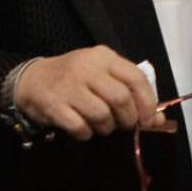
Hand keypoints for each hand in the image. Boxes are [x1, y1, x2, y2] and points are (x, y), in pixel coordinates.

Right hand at [16, 46, 164, 140]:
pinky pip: (80, 127)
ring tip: (102, 126)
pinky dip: (86, 134)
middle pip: (121, 98)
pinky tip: (84, 129)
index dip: (147, 103)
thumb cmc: (75, 79)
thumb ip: (130, 93)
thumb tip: (159, 121)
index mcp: (103, 57)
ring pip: (102, 115)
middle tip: (123, 125)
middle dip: (127, 119)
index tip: (149, 120)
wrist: (32, 79)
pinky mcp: (54, 103)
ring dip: (107, 128)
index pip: (135, 78)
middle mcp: (87, 67)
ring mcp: (69, 85)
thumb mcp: (103, 77)